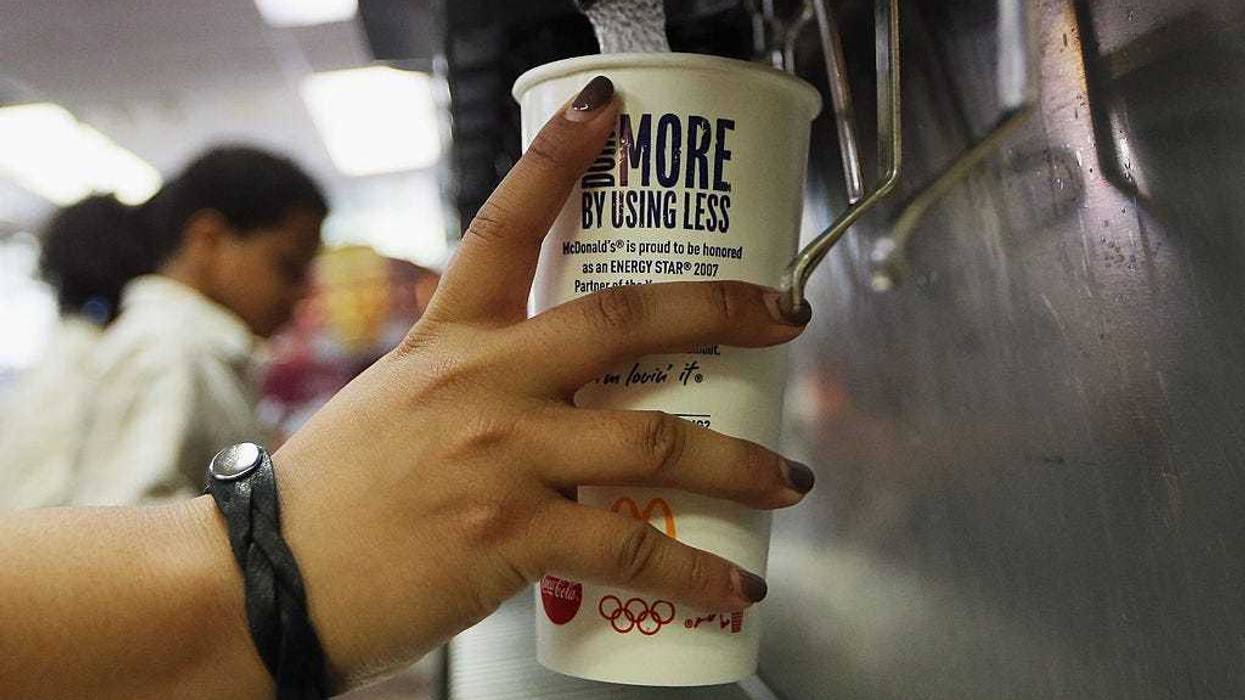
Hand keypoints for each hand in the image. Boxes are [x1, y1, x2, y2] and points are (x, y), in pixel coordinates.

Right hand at [274, 76, 813, 689]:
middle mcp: (482, 383)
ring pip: (651, 439)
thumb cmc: (332, 496)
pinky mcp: (510, 535)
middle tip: (785, 312)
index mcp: (449, 340)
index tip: (607, 108)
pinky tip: (738, 584)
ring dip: (738, 460)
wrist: (270, 583)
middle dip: (720, 310)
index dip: (560, 159)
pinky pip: (629, 547)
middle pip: (620, 322)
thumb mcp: (393, 401)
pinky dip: (696, 569)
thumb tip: (520, 367)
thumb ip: (461, 376)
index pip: (507, 226)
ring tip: (788, 476)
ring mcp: (501, 456)